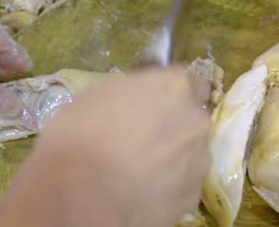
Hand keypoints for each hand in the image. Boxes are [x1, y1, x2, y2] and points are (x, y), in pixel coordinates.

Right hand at [0, 67, 210, 226]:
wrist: (82, 194)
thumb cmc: (80, 135)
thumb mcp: (97, 96)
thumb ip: (129, 95)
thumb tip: (132, 104)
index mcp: (174, 86)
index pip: (188, 81)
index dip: (169, 93)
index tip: (150, 103)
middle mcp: (196, 120)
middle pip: (191, 118)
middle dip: (172, 126)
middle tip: (140, 138)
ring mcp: (198, 161)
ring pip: (189, 153)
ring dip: (171, 157)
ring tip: (138, 171)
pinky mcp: (192, 197)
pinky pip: (182, 184)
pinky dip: (167, 186)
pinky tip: (140, 191)